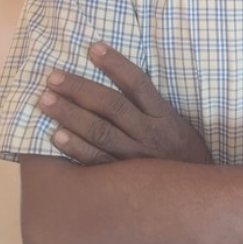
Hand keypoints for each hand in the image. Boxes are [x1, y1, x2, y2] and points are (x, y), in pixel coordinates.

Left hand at [38, 42, 212, 165]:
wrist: (197, 197)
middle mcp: (149, 133)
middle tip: (53, 76)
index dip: (116, 64)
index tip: (93, 46)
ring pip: (100, 132)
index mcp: (163, 115)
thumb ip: (151, 105)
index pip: (138, 83)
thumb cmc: (182, 153)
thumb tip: (120, 77)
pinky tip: (56, 136)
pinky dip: (75, 149)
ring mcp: (135, 157)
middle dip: (80, 89)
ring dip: (70, 115)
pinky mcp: (123, 180)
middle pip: (111, 106)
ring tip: (46, 100)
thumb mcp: (176, 123)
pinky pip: (96, 162)